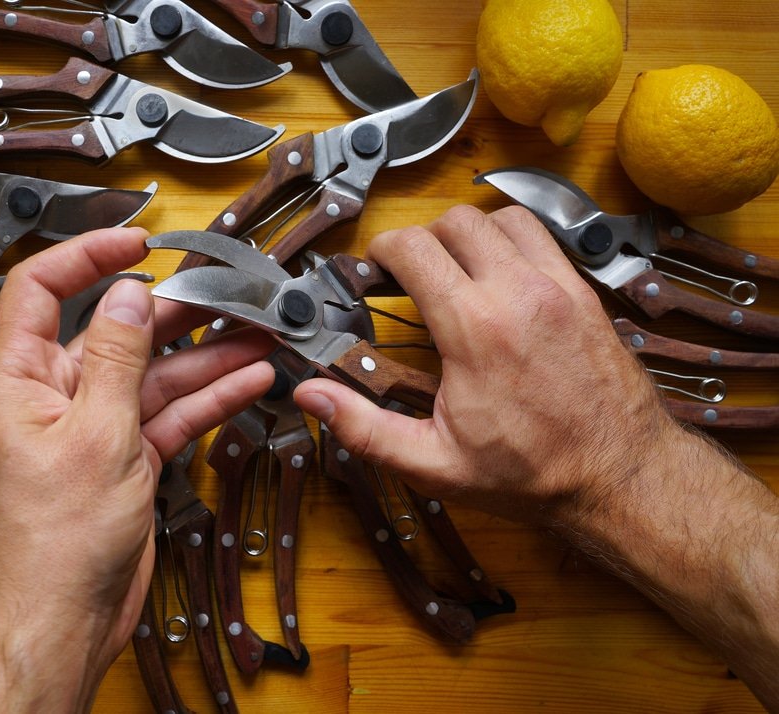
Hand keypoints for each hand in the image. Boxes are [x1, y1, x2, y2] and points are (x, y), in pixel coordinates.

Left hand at [0, 226, 273, 711]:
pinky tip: (246, 380)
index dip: (87, 256)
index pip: (39, 288)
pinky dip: (206, 399)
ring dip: (204, 356)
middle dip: (173, 312)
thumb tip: (127, 293)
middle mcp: (51, 397)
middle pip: (114, 331)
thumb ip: (116, 357)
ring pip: (152, 374)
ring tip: (256, 332)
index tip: (137, 241)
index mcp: (16, 380)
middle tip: (225, 293)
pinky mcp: (123, 460)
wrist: (62, 623)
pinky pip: (168, 415)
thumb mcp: (94, 436)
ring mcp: (91, 429)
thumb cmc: (51, 546)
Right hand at [294, 205, 676, 523]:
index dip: (384, 251)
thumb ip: (365, 427)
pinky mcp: (584, 293)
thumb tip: (312, 396)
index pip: (415, 248)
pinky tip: (501, 276)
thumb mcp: (435, 463)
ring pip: (502, 217)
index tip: (377, 271)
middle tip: (412, 275)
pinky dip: (513, 241)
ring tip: (457, 269)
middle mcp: (518, 293)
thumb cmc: (533, 473)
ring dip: (470, 234)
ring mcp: (558, 287)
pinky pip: (542, 236)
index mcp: (474, 328)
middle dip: (423, 240)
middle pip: (455, 221)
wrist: (619, 477)